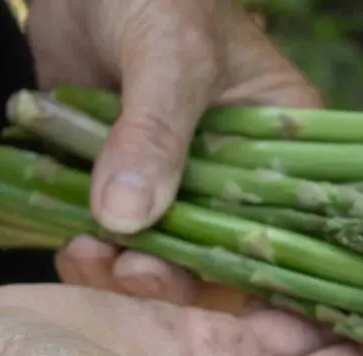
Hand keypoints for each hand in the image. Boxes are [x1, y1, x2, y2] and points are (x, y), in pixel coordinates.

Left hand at [25, 0, 318, 309]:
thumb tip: (128, 219)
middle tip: (134, 272)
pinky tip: (74, 247)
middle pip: (225, 253)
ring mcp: (179, 179)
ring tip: (90, 256)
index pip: (289, 225)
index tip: (213, 293)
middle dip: (179, 276)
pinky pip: (117, 235)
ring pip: (168, 253)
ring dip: (129, 271)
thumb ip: (154, 132)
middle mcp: (239, 171)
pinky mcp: (124, 177)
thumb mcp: (171, 54)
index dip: (260, 271)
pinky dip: (94, 251)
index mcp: (284, 142)